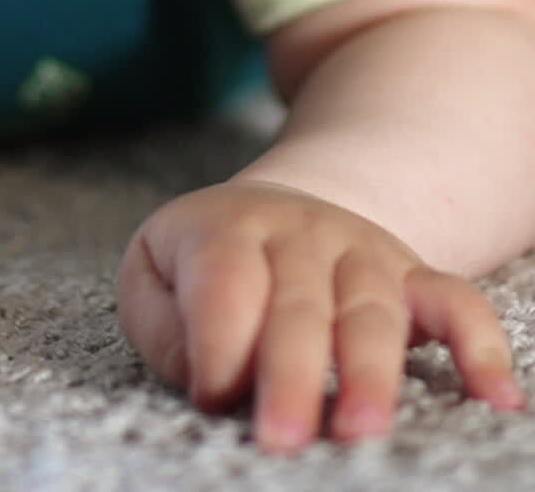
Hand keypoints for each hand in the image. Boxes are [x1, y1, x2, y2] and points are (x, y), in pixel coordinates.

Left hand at [116, 179, 523, 450]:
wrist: (276, 209)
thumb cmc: (204, 264)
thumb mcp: (154, 275)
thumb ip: (165, 325)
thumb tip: (205, 377)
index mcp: (226, 229)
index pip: (224, 280)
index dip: (217, 341)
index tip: (211, 397)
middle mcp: (298, 233)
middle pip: (298, 303)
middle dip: (292, 373)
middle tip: (282, 440)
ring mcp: (360, 251)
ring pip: (372, 309)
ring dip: (370, 371)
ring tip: (361, 431)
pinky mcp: (410, 276)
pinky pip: (454, 302)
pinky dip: (478, 346)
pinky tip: (495, 396)